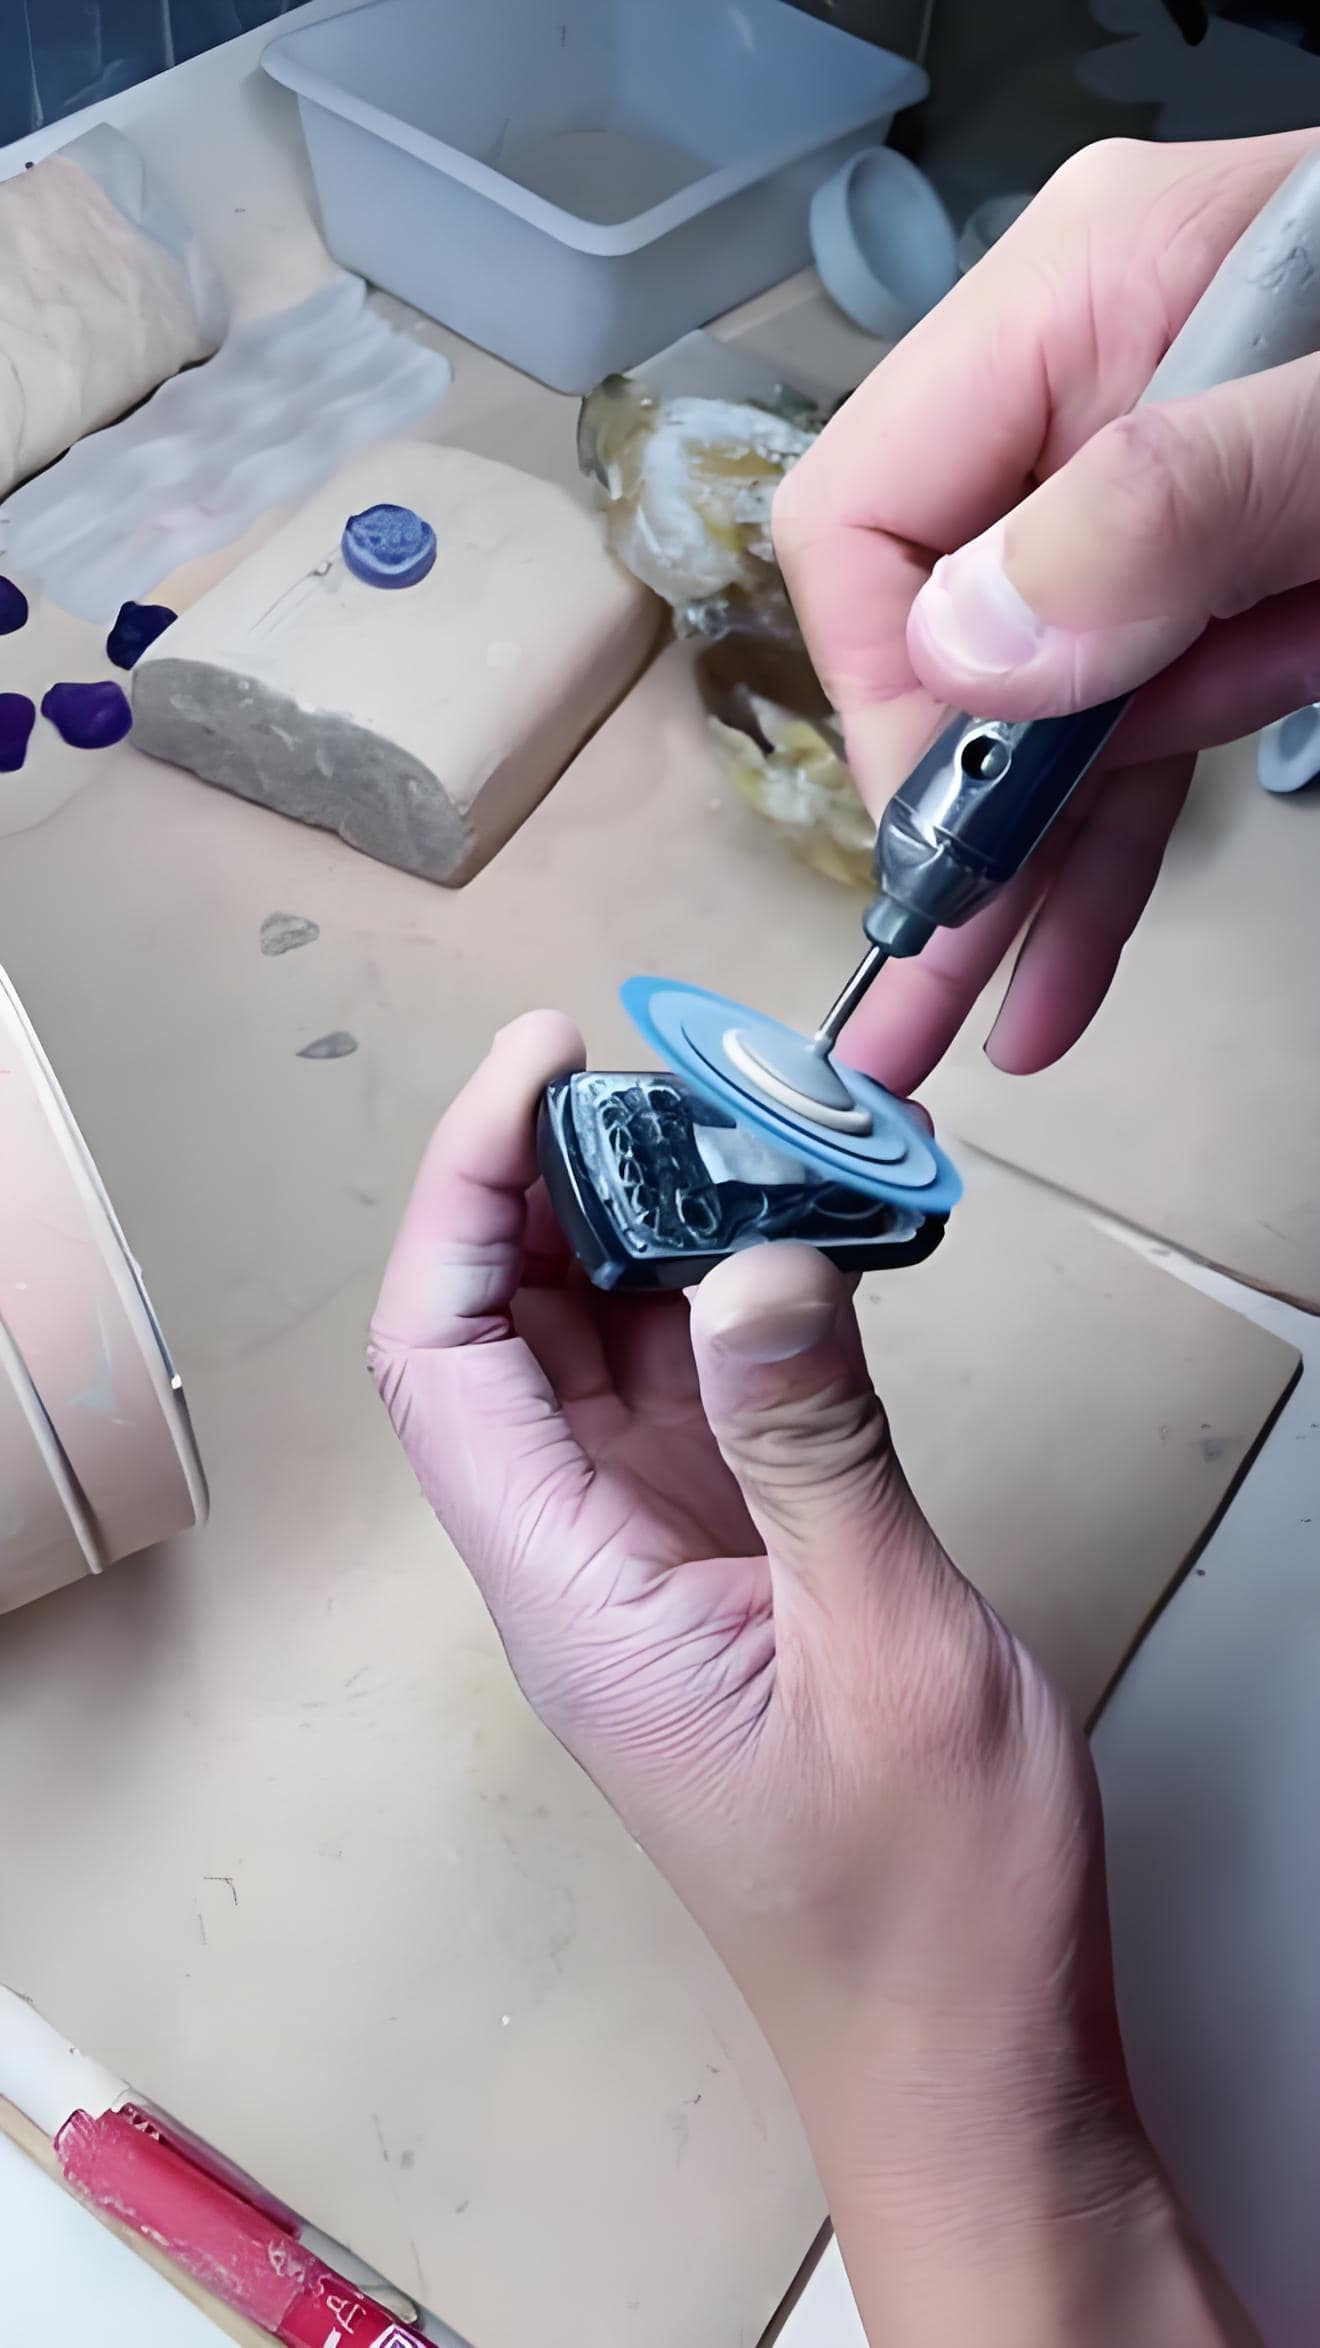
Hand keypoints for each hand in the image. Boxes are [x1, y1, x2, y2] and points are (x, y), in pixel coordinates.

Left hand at [369, 1016, 1247, 2343]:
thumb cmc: (923, 1899)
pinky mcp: (726, 1572)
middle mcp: (583, 1566)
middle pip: (506, 1336)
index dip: (468, 1193)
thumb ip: (811, 1445)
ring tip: (735, 1128)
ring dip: (648, 1237)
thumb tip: (756, 1257)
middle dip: (556, 1188)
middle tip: (661, 1073)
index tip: (544, 1063)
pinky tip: (792, 1245)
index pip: (446, 1354)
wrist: (967, 2049)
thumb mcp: (886, 1647)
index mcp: (571, 1594)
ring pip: (600, 1360)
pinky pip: (693, 1404)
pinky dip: (728, 1307)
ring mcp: (653, 1566)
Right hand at [774, 131, 1319, 1094]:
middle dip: (945, 829)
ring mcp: (1153, 506)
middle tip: (914, 1008)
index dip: (885, 690)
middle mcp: (1085, 404)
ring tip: (975, 1030)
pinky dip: (1104, 852)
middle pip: (942, 637)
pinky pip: (1135, 735)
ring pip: (1040, 721)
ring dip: (1022, 879)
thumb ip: (1175, 503)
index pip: (868, 513)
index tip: (951, 836)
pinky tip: (1059, 972)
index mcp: (1077, 300)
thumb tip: (969, 651)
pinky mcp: (1219, 587)